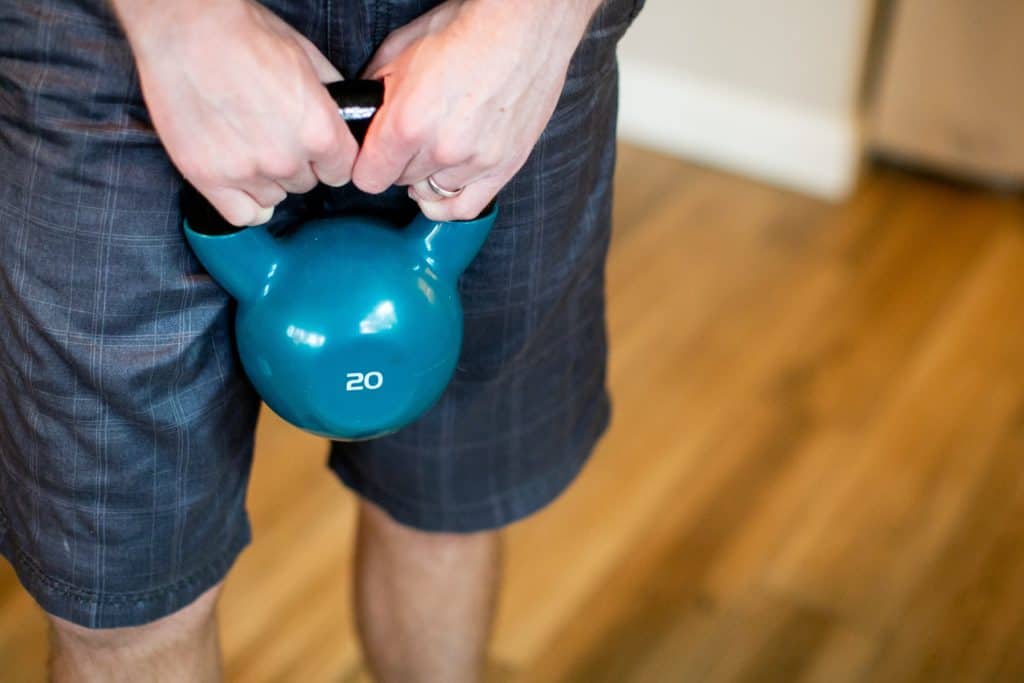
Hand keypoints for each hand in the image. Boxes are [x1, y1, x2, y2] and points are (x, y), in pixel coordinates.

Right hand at [113, 0, 356, 225]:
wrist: (186, 27)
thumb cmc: (244, 34)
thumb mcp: (307, 58)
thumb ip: (330, 97)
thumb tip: (343, 114)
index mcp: (319, 132)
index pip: (342, 171)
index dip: (330, 158)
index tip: (319, 150)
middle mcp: (286, 159)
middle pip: (306, 184)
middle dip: (296, 163)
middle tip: (273, 134)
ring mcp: (246, 172)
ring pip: (275, 198)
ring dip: (268, 180)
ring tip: (249, 146)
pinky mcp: (208, 178)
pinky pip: (242, 216)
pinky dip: (245, 203)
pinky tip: (241, 182)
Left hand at [352, 0, 600, 220]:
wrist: (523, 26)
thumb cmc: (466, 29)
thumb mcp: (401, 49)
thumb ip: (376, 90)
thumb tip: (363, 113)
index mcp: (407, 122)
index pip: (369, 178)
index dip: (367, 165)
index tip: (373, 156)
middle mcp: (441, 150)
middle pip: (400, 182)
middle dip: (400, 162)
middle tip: (412, 138)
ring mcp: (475, 162)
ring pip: (431, 193)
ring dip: (428, 175)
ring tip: (435, 149)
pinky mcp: (504, 166)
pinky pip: (466, 207)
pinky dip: (450, 203)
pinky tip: (445, 185)